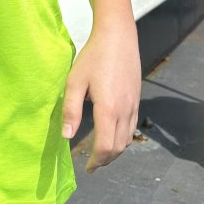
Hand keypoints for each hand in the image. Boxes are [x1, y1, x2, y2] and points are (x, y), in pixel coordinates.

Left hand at [61, 23, 140, 172]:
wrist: (118, 36)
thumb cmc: (93, 56)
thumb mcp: (75, 81)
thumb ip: (71, 110)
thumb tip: (66, 136)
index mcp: (108, 109)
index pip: (105, 146)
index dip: (96, 161)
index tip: (87, 168)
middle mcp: (125, 110)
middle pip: (119, 147)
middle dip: (106, 160)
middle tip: (93, 165)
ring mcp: (134, 104)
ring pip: (128, 138)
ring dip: (115, 151)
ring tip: (101, 153)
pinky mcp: (137, 98)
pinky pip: (132, 126)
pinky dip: (123, 138)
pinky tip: (113, 134)